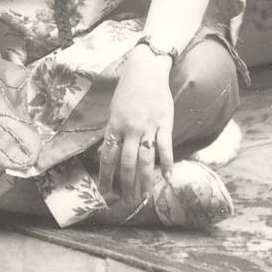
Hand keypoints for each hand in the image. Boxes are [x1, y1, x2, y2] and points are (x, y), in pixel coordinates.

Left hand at [99, 48, 176, 209]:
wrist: (146, 69)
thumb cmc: (128, 90)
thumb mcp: (114, 110)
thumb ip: (112, 132)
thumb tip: (104, 154)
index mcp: (115, 125)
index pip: (108, 156)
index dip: (106, 176)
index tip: (106, 192)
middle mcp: (130, 129)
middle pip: (127, 163)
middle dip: (126, 184)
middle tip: (127, 201)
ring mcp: (148, 126)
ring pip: (146, 159)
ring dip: (144, 180)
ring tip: (144, 196)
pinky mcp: (164, 123)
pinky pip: (165, 147)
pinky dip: (166, 164)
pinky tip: (168, 179)